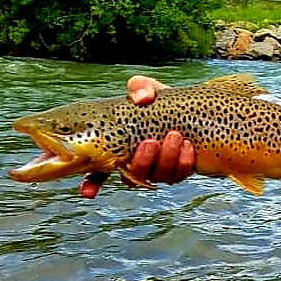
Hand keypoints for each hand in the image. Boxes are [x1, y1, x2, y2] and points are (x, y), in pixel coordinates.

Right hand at [79, 76, 195, 197]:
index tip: (89, 192)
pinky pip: (180, 175)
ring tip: (175, 136)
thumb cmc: (160, 102)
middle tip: (150, 142)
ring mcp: (158, 170)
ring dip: (166, 158)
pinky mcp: (179, 171)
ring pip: (158, 176)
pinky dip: (184, 162)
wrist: (191, 110)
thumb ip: (139, 88)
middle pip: (133, 176)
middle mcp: (136, 163)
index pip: (97, 172)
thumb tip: (142, 98)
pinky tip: (188, 146)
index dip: (91, 184)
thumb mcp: (147, 90)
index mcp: (118, 148)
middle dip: (142, 161)